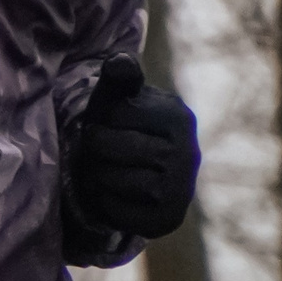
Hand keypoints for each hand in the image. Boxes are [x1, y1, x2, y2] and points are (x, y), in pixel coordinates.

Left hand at [71, 58, 197, 238]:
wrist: (137, 171)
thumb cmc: (120, 125)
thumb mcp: (116, 97)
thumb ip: (118, 77)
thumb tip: (120, 61)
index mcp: (178, 116)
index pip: (111, 114)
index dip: (99, 118)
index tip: (113, 124)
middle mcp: (188, 154)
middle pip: (106, 146)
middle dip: (93, 147)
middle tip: (105, 150)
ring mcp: (181, 189)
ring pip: (108, 179)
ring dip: (94, 174)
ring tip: (107, 169)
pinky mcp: (167, 219)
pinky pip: (115, 210)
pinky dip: (104, 202)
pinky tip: (115, 194)